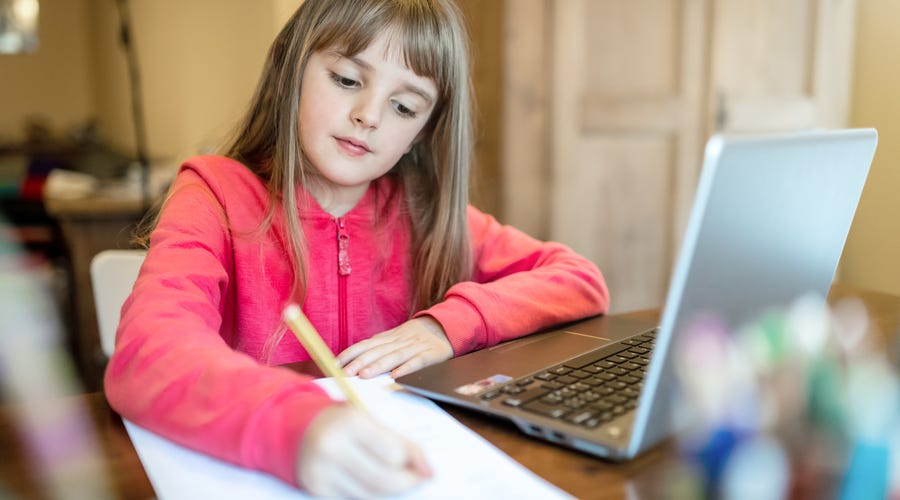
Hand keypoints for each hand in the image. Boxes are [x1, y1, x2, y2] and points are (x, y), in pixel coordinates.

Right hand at [297, 405, 431, 497]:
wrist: (295, 427)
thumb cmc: (340, 421)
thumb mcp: (367, 420)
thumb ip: (397, 440)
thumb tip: (427, 468)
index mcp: (349, 422)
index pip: (393, 453)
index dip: (416, 464)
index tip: (429, 470)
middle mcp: (332, 447)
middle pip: (383, 479)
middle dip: (407, 482)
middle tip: (419, 480)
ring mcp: (321, 471)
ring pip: (370, 494)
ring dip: (391, 490)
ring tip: (399, 481)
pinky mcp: (316, 489)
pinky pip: (353, 498)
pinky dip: (369, 494)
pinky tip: (375, 483)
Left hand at [337, 316, 452, 378]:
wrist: (446, 325)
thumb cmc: (416, 336)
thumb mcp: (395, 338)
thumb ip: (378, 348)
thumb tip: (352, 360)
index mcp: (389, 337)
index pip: (365, 345)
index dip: (350, 354)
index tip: (334, 364)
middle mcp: (399, 341)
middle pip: (377, 351)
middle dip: (359, 362)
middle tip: (345, 373)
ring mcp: (415, 347)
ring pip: (394, 356)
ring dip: (378, 366)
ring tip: (364, 375)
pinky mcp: (431, 355)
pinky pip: (418, 362)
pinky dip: (407, 368)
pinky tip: (396, 376)